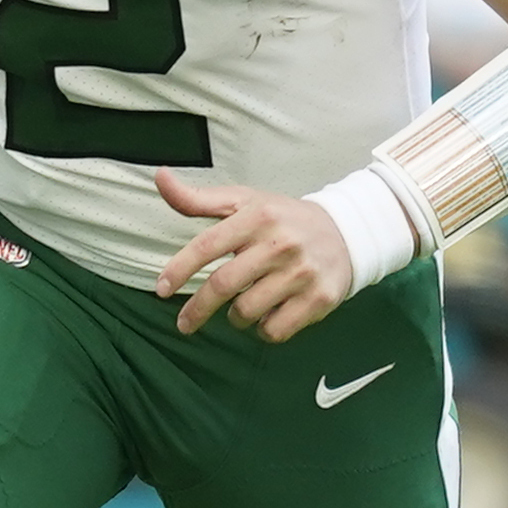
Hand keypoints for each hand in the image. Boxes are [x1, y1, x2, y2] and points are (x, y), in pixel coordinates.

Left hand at [151, 168, 357, 342]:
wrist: (346, 234)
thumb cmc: (283, 219)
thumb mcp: (244, 202)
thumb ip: (198, 198)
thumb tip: (160, 177)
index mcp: (258, 217)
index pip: (208, 246)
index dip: (180, 269)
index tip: (162, 289)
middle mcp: (280, 244)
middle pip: (224, 285)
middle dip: (197, 309)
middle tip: (184, 324)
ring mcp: (301, 274)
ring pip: (246, 311)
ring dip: (236, 317)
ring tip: (243, 305)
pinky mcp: (318, 299)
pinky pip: (274, 330)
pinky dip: (263, 329)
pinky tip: (269, 313)